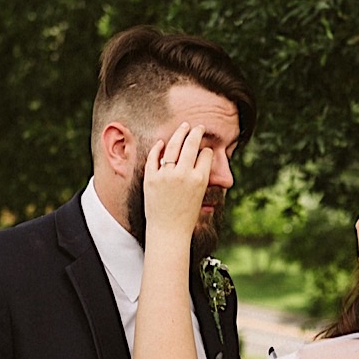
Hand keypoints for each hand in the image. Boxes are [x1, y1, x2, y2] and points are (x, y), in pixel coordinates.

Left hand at [144, 122, 212, 238]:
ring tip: (184, 126)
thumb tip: (201, 157)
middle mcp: (184, 174)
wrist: (168, 232)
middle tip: (199, 127)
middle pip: (192, 144)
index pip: (206, 154)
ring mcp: (166, 175)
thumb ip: (199, 175)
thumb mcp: (199, 195)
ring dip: (180, 133)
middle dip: (197, 133)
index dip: (207, 151)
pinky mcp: (151, 178)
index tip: (206, 150)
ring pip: (174, 145)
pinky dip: (158, 148)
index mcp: (200, 179)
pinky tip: (162, 142)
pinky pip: (155, 157)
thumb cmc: (186, 216)